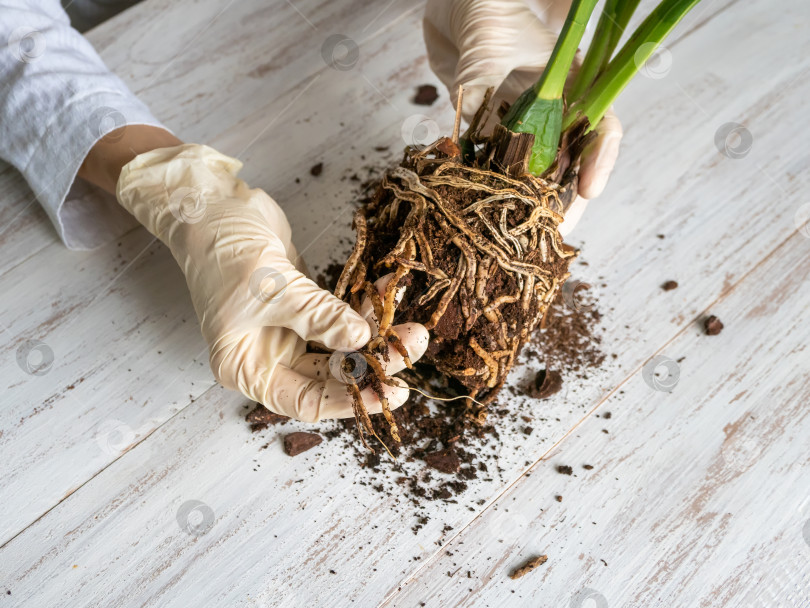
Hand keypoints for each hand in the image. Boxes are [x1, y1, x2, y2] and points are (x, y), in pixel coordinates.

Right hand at [115, 143, 427, 420]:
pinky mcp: (304, 304)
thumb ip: (316, 316)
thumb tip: (360, 339)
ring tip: (413, 326)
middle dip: (372, 363)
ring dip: (375, 335)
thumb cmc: (222, 252)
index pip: (306, 401)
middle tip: (410, 347)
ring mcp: (288, 330)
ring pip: (340, 345)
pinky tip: (390, 291)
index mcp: (247, 368)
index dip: (350, 400)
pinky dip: (364, 305)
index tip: (391, 392)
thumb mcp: (270, 289)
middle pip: (330, 374)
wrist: (211, 206)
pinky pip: (340, 313)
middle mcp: (268, 356)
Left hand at [423, 0, 621, 233]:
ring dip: (528, 204)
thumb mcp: (488, 53)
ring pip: (534, 174)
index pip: (600, 127)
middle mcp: (552, 110)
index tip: (589, 191)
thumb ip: (483, 95)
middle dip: (562, 201)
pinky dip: (490, 191)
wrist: (454, 8)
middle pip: (568, 163)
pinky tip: (485, 214)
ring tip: (524, 236)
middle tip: (554, 234)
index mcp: (572, 86)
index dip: (598, 160)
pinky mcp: (491, 133)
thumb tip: (473, 144)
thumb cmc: (486, 15)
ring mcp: (522, 124)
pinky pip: (495, 169)